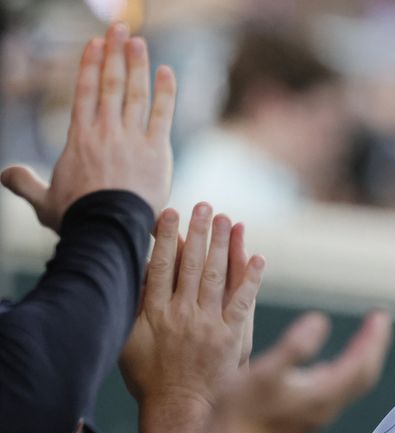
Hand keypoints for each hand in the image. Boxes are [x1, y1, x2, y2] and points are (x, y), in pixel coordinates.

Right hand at [0, 23, 174, 230]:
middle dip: (114, 54)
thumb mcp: (43, 201)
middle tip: (120, 29)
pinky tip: (167, 72)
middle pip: (109, 84)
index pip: (84, 92)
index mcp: (78, 139)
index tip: (94, 44)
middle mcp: (104, 132)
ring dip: (136, 64)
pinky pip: (162, 115)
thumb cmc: (76, 219)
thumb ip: (24, 183)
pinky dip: (165, 92)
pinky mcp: (156, 152)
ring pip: (134, 93)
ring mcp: (131, 140)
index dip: (89, 65)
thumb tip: (5, 173)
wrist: (107, 229)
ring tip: (138, 41)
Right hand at [120, 203, 262, 405]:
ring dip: (222, 245)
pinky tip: (258, 258)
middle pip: (190, 264)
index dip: (165, 237)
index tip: (169, 213)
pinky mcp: (231, 337)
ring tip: (227, 219)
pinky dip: (250, 278)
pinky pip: (242, 301)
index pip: (160, 265)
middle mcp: (181, 314)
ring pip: (215, 276)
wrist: (179, 410)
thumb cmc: (150, 378)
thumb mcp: (128, 342)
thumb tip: (137, 274)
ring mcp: (208, 325)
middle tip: (204, 206)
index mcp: (154, 312)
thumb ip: (134, 308)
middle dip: (198, 232)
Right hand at [217, 309, 392, 432]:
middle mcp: (328, 407)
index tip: (380, 314)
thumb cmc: (240, 410)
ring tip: (367, 335)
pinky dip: (348, 370)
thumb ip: (294, 346)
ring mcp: (320, 415)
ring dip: (363, 358)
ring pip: (354, 384)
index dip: (373, 338)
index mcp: (323, 394)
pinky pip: (339, 390)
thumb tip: (321, 319)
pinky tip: (339, 362)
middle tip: (379, 319)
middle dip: (374, 345)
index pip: (361, 363)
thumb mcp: (264, 371)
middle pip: (364, 374)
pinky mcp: (309, 418)